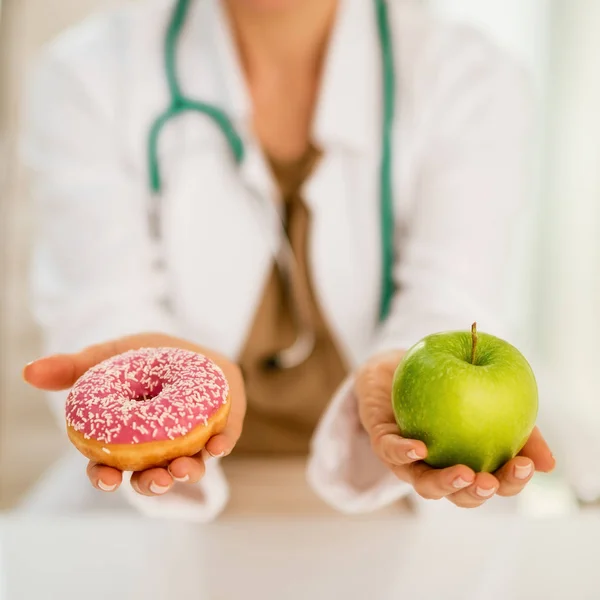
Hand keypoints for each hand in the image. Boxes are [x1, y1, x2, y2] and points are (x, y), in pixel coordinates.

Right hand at [23, 333, 246, 496]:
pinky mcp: (222, 424)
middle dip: (152, 484)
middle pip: (151, 475)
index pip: (111, 465)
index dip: (105, 476)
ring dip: (186, 471)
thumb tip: (29, 372)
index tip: (105, 478)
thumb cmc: (146, 357)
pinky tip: (220, 446)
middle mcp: (160, 446)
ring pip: (188, 465)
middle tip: (155, 480)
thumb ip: (73, 368)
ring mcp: (192, 439)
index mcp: (130, 438)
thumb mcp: (110, 357)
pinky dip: (222, 444)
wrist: (190, 347)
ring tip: (183, 468)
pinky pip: (223, 438)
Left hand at [356, 351, 554, 507]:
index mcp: (467, 462)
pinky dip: (403, 453)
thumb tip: (549, 465)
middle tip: (489, 482)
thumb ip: (519, 429)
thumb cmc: (449, 388)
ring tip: (463, 473)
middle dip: (475, 493)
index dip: (509, 482)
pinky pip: (391, 451)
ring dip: (443, 483)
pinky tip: (419, 448)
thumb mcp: (489, 401)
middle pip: (459, 494)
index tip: (524, 466)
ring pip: (424, 483)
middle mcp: (438, 469)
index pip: (493, 483)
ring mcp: (409, 460)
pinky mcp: (384, 441)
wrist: (401, 367)